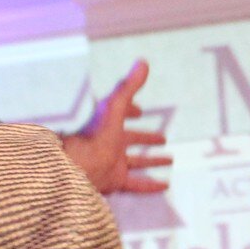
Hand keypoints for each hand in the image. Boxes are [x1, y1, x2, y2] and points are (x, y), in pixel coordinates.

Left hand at [60, 60, 170, 194]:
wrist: (79, 165)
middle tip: (163, 138)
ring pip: (136, 162)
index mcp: (108, 124)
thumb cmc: (95, 134)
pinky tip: (165, 186)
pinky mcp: (115, 180)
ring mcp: (112, 163)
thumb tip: (143, 62)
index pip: (121, 113)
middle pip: (130, 139)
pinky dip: (151, 185)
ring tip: (170, 160)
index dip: (131, 110)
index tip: (141, 111)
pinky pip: (137, 184)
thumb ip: (129, 86)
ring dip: (152, 161)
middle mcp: (110, 143)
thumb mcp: (114, 106)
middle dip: (145, 138)